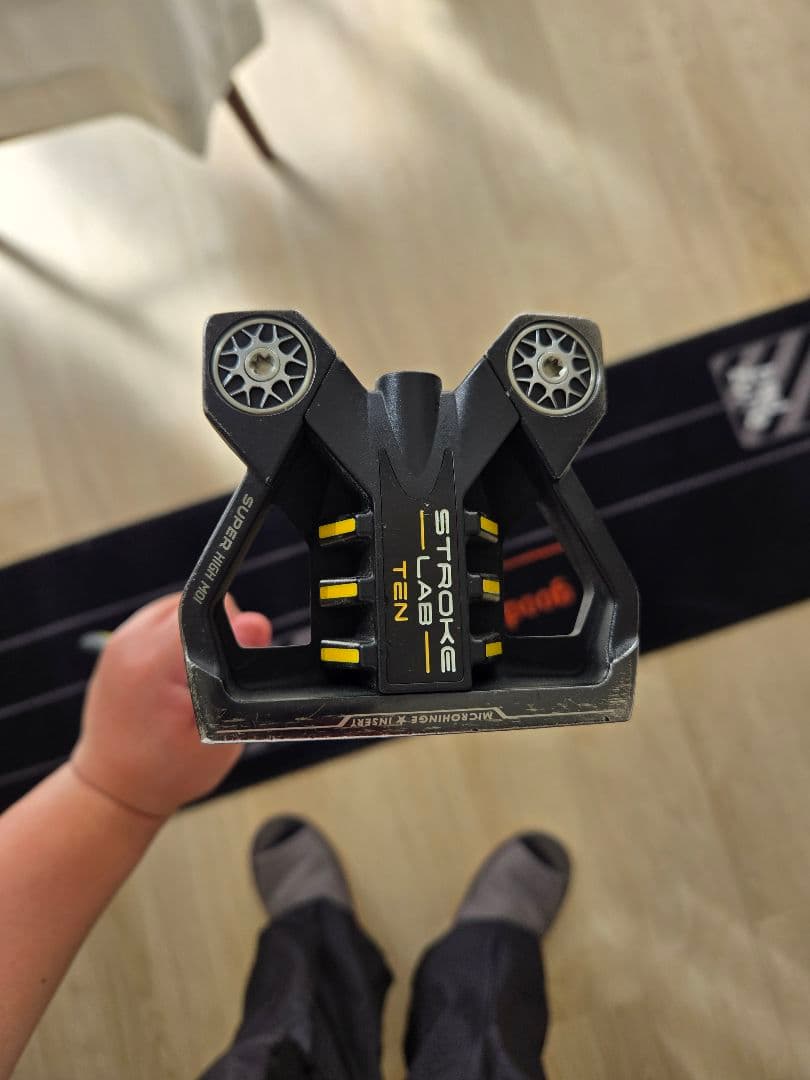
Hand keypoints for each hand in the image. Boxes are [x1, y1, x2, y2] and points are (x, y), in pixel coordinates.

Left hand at [71, 593, 270, 818]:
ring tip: (194, 677)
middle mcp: (130, 643)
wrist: (113, 790)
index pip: (206, 607)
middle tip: (215, 677)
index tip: (236, 660)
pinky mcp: (115, 647)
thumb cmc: (165, 771)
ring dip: (193, 633)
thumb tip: (257, 623)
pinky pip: (157, 622)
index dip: (233, 626)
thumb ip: (239, 673)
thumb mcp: (218, 728)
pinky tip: (177, 674)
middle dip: (215, 630)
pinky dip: (174, 640)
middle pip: (191, 602)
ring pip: (175, 608)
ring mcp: (118, 643)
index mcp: (154, 660)